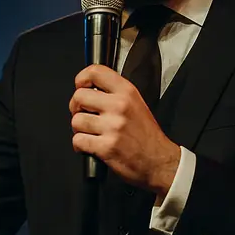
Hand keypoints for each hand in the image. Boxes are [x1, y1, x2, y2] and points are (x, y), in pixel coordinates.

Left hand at [69, 65, 180, 197]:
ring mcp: (112, 127)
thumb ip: (114, 93)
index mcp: (127, 92)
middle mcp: (119, 106)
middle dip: (76, 108)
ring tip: (91, 133)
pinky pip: (78, 140)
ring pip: (76, 120)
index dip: (81, 78)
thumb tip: (89, 89)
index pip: (95, 72)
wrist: (159, 161)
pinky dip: (80, 145)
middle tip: (84, 115)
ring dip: (79, 129)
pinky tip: (90, 146)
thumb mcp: (136, 104)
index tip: (80, 86)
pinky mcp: (106, 147)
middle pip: (79, 96)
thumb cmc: (146, 135)